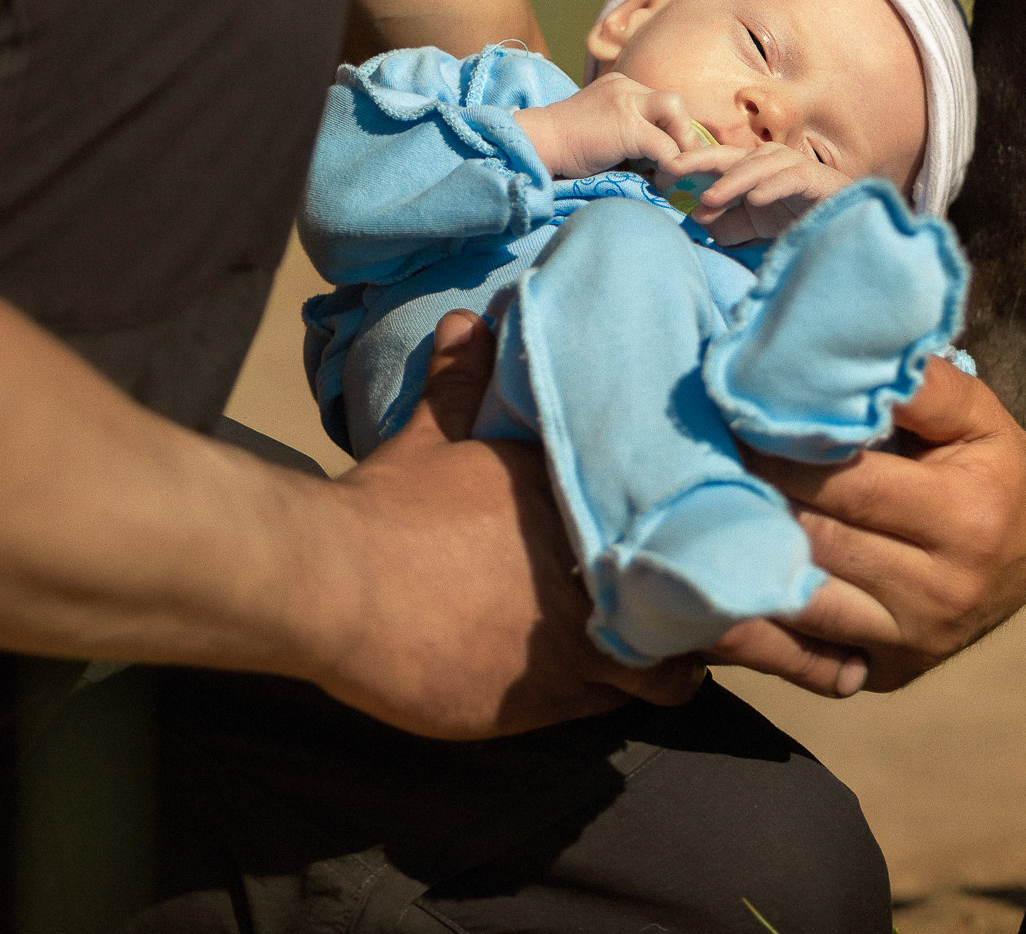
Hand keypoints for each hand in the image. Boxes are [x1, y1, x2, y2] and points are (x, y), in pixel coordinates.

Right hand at [314, 312, 705, 736]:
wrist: (337, 584)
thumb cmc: (385, 509)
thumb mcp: (429, 438)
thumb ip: (459, 386)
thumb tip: (462, 323)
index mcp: (574, 496)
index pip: (664, 512)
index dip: (677, 528)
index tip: (679, 533)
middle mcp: (593, 563)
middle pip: (680, 585)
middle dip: (687, 595)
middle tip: (682, 599)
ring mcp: (578, 633)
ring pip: (667, 655)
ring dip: (669, 656)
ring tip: (668, 655)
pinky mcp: (552, 694)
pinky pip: (619, 701)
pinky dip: (623, 695)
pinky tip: (621, 691)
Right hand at [513, 73, 704, 178]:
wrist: (537, 144)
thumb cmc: (565, 147)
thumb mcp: (602, 130)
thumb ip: (628, 136)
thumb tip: (658, 163)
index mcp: (620, 87)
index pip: (660, 104)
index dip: (671, 130)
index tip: (670, 156)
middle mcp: (626, 87)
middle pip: (673, 101)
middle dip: (683, 132)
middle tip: (679, 162)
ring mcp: (626, 102)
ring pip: (675, 111)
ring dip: (681, 142)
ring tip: (672, 170)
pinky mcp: (627, 125)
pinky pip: (665, 145)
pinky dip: (670, 165)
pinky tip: (660, 181)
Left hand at [662, 142, 852, 243]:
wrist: (839, 221)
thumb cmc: (793, 217)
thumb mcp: (749, 224)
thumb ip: (723, 221)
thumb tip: (694, 216)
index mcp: (749, 166)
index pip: (713, 161)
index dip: (687, 164)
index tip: (658, 173)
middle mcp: (767, 159)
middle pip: (728, 156)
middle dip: (698, 160)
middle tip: (671, 169)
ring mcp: (790, 165)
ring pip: (755, 167)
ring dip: (731, 182)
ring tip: (710, 198)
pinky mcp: (812, 178)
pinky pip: (788, 179)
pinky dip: (770, 187)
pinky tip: (755, 199)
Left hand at [706, 359, 1025, 693]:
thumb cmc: (994, 469)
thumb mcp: (980, 416)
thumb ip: (923, 386)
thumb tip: (851, 354)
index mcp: (966, 520)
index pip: (849, 486)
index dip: (784, 453)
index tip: (734, 422)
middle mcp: (941, 592)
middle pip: (819, 543)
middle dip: (755, 500)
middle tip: (701, 463)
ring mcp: (913, 643)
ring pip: (803, 605)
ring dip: (746, 563)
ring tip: (698, 520)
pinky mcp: (887, 675)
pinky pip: (805, 660)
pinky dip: (754, 633)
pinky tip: (708, 605)